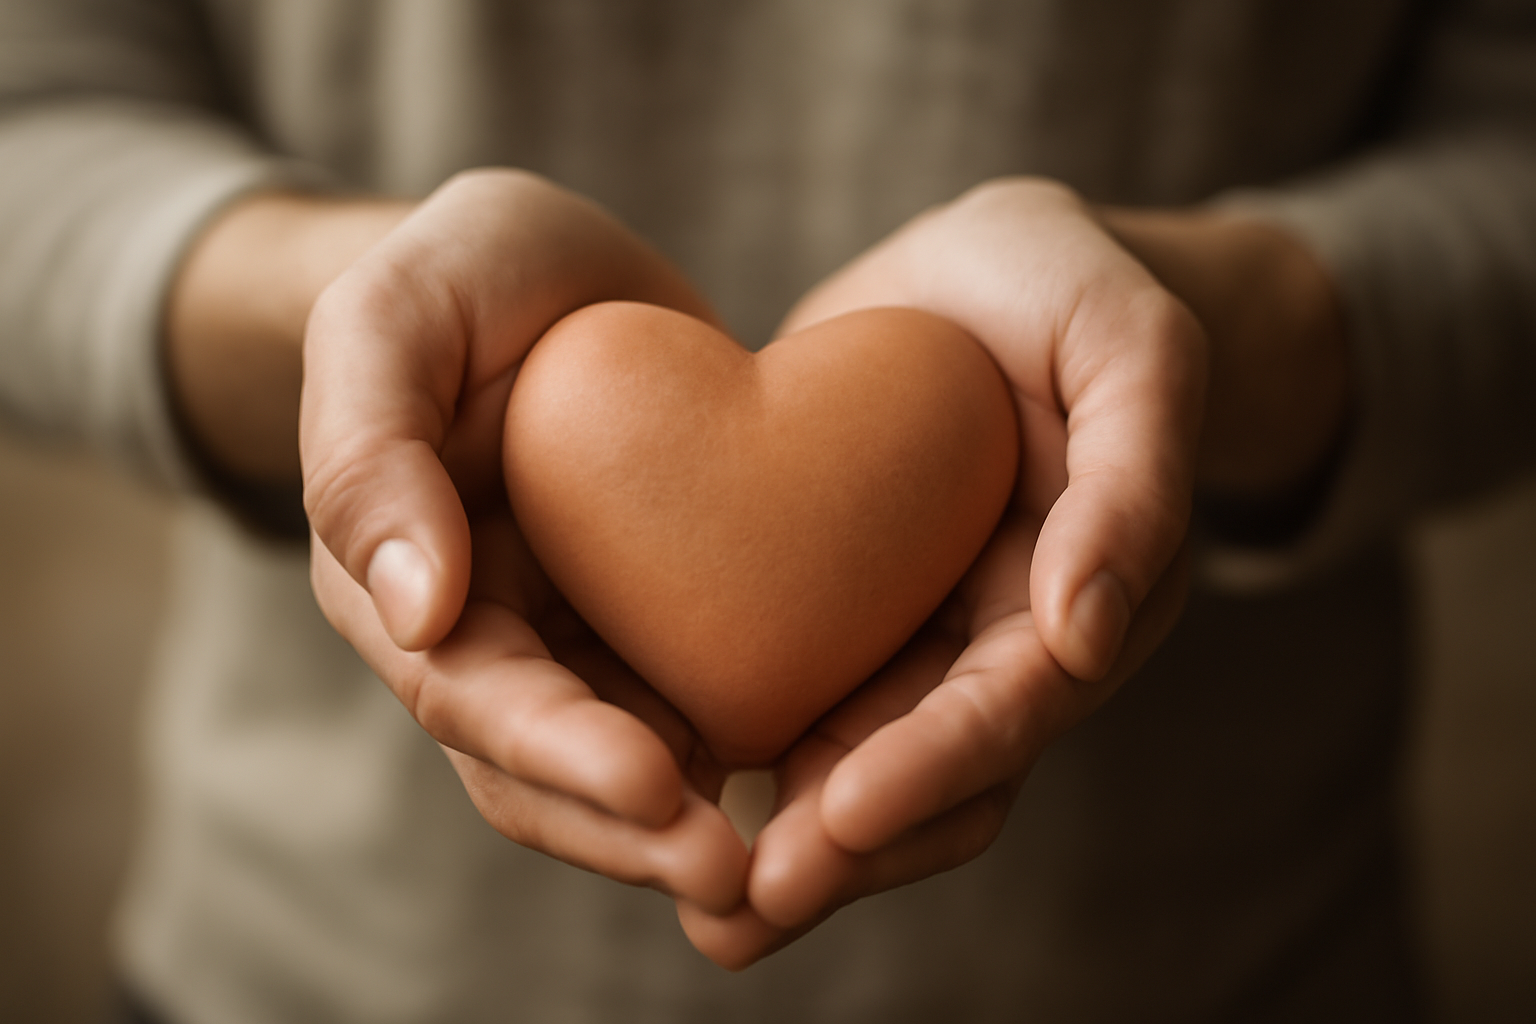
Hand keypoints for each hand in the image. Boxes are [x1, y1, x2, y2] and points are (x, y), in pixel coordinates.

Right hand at [299, 169, 746, 911]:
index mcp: (400, 583)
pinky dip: (755, 746)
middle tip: (737, 871)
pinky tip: (831, 777)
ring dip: (693, 825)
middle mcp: (486, 634)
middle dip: (633, 830)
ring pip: (628, 762)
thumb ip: (370, 452)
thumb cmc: (456, 274)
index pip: (468, 696)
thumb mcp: (389, 318)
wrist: (550, 267)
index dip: (556, 753)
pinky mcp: (660, 616)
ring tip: (791, 863)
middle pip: (545, 771)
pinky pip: (703, 695)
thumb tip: (417, 612)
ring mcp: (575, 634)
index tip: (657, 783)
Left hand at [678, 177, 1207, 964]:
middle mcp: (1001, 643)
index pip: (1016, 706)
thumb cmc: (1072, 291)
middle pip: (932, 775)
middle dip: (846, 850)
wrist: (987, 272)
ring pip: (860, 764)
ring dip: (790, 845)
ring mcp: (916, 633)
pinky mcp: (836, 605)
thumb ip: (1134, 478)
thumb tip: (1082, 634)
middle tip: (743, 908)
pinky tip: (656, 798)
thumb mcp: (1134, 348)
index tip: (838, 815)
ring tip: (702, 911)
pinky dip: (739, 756)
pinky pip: (794, 693)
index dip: (935, 765)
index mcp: (1090, 600)